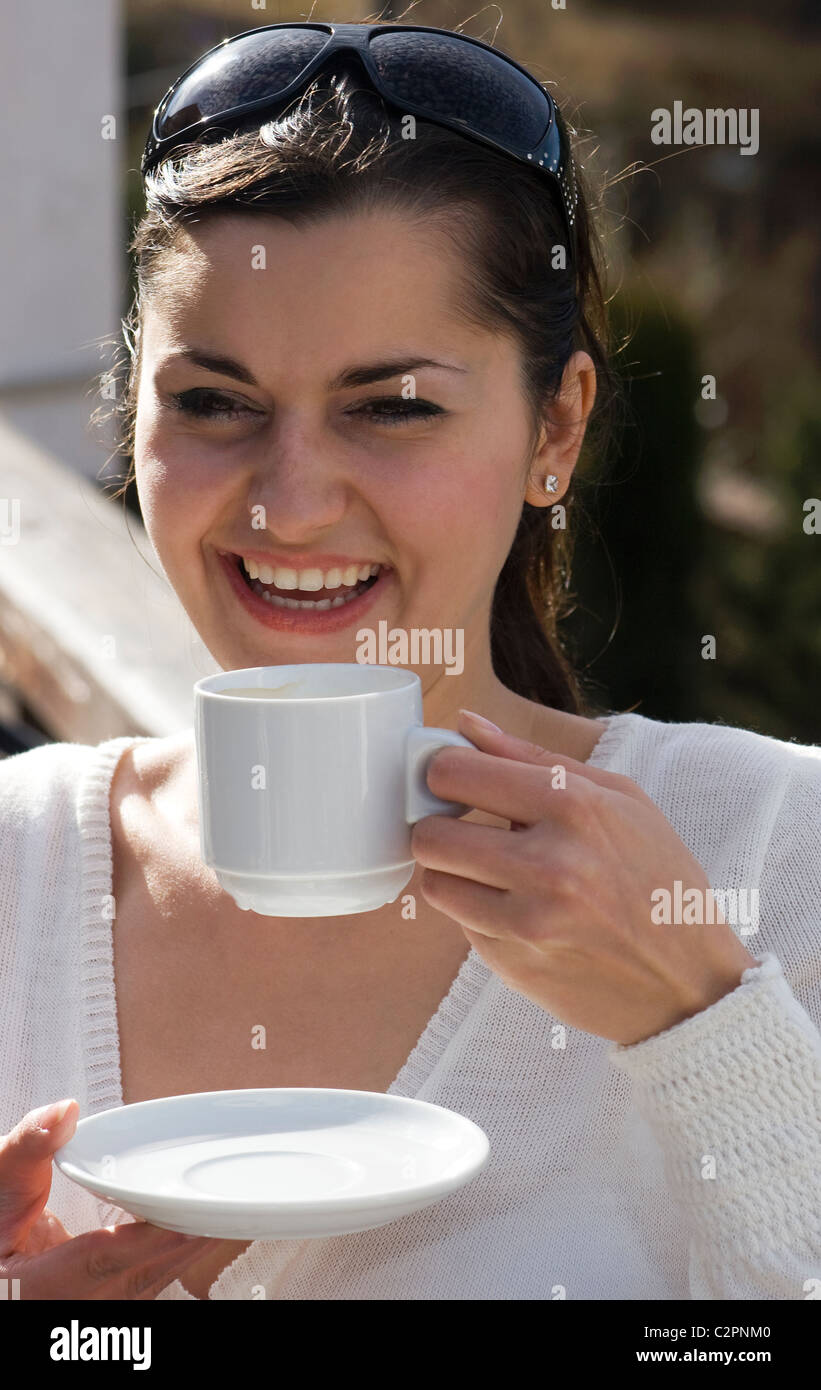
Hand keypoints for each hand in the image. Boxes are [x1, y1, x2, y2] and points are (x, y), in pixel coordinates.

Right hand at [0, 1099, 216, 1298]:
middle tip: (227, 1206)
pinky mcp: (101, 1303)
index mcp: (36, 1285)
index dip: (150, 1237)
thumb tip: (65, 1112)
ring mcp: (88, 1312)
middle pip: (139, 1276)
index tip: (191, 1216)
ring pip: (148, 1287)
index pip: (103, 1258)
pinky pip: (145, 1285)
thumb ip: (28, 1149)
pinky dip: (173, 1257)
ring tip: (226, 1214)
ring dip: (187, 1251)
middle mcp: (68, 1307)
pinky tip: (199, 1233)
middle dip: (185, 1241)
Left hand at [410, 711, 757, 1045]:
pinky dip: (480, 916)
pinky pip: (461, 927)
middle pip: (429, 834)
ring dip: (454, 876)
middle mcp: (548, 864)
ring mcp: (528, 921)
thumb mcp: (620, 799)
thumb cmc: (659, 879)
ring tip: (492, 874)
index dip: (442, 775)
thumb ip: (532, 757)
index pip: (454, 773)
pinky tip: (521, 913)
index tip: (453, 784)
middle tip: (464, 831)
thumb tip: (463, 725)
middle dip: (438, 829)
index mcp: (574, 806)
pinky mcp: (515, 965)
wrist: (693, 984)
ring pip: (434, 884)